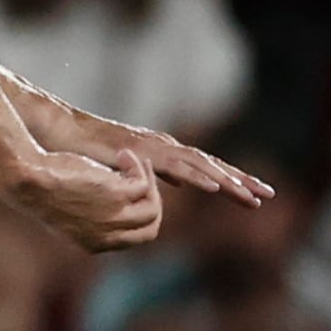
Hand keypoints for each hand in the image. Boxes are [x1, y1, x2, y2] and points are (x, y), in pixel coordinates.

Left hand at [9, 142, 163, 253]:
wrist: (28, 180)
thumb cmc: (41, 191)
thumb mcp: (67, 211)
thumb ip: (91, 216)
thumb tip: (114, 204)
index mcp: (94, 244)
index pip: (136, 239)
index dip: (140, 215)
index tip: (134, 193)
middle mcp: (107, 236)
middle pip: (150, 227)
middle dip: (152, 200)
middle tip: (141, 176)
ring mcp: (114, 217)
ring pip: (152, 207)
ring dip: (147, 181)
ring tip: (131, 161)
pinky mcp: (117, 195)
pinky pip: (143, 183)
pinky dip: (137, 166)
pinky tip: (123, 155)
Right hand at [25, 100, 271, 206]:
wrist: (62, 135)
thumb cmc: (90, 153)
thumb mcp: (131, 170)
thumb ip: (157, 174)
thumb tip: (178, 184)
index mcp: (165, 155)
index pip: (206, 169)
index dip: (232, 181)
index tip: (256, 195)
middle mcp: (166, 148)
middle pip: (211, 165)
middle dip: (241, 180)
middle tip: (268, 195)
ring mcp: (155, 149)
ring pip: (200, 166)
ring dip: (227, 180)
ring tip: (249, 195)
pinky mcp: (142, 153)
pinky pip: (174, 167)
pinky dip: (197, 177)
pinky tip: (215, 187)